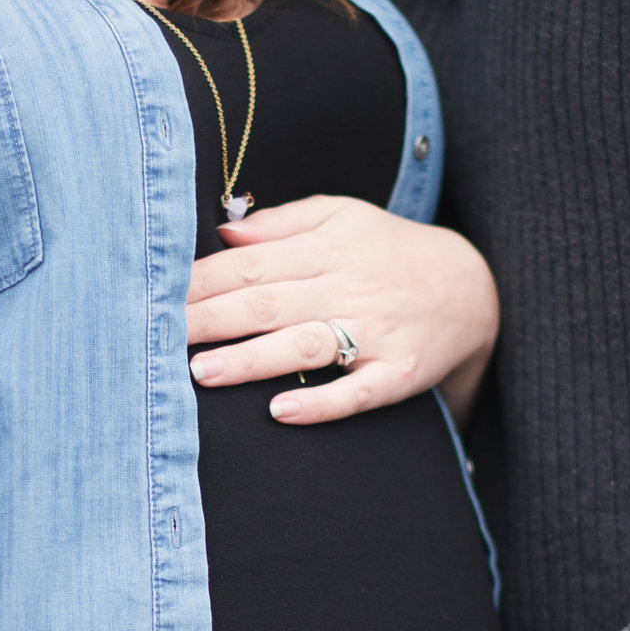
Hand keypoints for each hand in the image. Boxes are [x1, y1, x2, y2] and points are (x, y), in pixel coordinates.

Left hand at [185, 197, 498, 425]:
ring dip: (251, 361)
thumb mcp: (344, 216)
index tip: (156, 295)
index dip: (201, 281)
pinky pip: (356, 393)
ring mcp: (375, 333)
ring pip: (304, 346)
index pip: (251, 264)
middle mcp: (349, 287)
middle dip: (210, 319)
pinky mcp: (398, 374)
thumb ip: (282, 224)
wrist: (474, 289)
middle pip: (268, 303)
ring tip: (202, 373)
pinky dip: (319, 404)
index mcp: (329, 246)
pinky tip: (280, 414)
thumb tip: (223, 233)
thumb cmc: (391, 251)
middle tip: (157, 336)